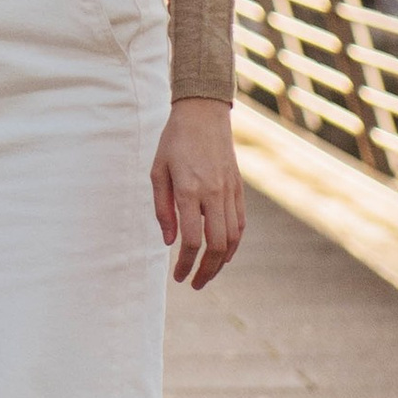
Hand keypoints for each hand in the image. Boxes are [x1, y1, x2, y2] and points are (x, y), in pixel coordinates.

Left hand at [150, 97, 243, 288]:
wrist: (203, 113)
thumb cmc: (174, 141)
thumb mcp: (158, 171)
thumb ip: (163, 208)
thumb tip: (169, 241)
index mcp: (190, 189)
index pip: (192, 239)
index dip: (186, 263)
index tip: (178, 276)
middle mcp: (213, 193)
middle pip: (216, 245)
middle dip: (206, 271)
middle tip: (194, 284)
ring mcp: (229, 191)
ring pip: (232, 238)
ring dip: (220, 262)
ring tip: (208, 274)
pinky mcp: (239, 188)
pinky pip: (240, 223)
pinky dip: (233, 243)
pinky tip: (222, 254)